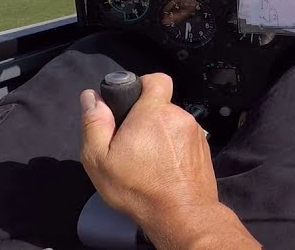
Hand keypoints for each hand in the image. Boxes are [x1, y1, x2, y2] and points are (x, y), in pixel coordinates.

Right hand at [79, 74, 258, 248]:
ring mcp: (194, 133)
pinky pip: (183, 139)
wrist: (182, 215)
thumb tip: (91, 97)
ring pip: (172, 124)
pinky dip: (173, 149)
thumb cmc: (140, 189)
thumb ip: (95, 123)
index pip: (155, 79)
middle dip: (145, 118)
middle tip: (131, 142)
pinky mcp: (203, 149)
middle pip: (160, 105)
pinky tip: (163, 168)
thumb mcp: (100, 159)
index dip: (141, 86)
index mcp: (154, 112)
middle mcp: (178, 116)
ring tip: (147, 160)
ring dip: (160, 135)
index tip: (129, 105)